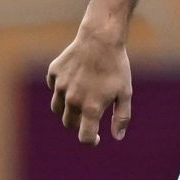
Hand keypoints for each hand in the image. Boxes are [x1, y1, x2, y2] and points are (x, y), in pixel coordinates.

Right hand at [47, 29, 133, 145]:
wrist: (101, 38)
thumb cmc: (116, 67)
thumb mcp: (125, 93)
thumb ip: (122, 117)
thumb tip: (118, 137)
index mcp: (91, 108)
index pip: (85, 137)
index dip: (91, 141)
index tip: (97, 138)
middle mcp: (73, 100)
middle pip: (69, 124)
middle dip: (78, 124)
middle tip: (89, 115)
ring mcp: (61, 86)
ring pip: (58, 108)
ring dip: (67, 109)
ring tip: (80, 98)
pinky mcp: (54, 73)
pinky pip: (54, 88)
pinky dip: (61, 88)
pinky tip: (74, 80)